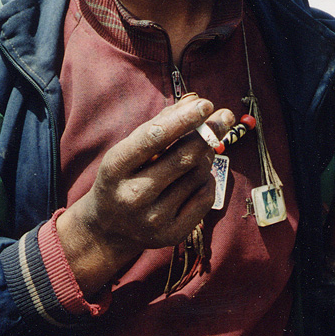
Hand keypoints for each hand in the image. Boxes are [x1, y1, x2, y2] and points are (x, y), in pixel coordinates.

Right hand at [56, 95, 234, 296]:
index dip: (183, 119)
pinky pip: (205, 197)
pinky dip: (207, 179)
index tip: (206, 104)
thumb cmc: (124, 175)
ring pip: (198, 175)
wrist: (109, 228)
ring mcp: (153, 218)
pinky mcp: (172, 235)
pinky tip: (197, 175)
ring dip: (205, 155)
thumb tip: (195, 101)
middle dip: (209, 132)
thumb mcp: (129, 148)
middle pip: (183, 158)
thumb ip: (160, 123)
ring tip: (199, 150)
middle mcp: (133, 195)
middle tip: (225, 116)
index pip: (155, 137)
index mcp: (116, 167)